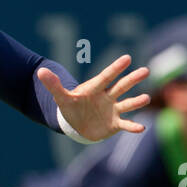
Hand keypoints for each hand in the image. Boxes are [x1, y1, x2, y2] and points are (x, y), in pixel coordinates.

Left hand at [36, 54, 150, 142]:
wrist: (77, 122)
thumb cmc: (72, 106)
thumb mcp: (61, 97)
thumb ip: (53, 85)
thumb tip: (40, 72)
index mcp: (96, 88)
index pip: (106, 76)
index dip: (116, 68)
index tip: (127, 58)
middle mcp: (107, 96)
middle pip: (121, 86)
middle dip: (132, 79)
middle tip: (146, 71)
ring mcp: (113, 109)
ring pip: (127, 104)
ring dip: (136, 102)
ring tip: (146, 98)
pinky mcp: (115, 123)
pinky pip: (125, 124)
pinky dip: (132, 126)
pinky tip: (142, 128)